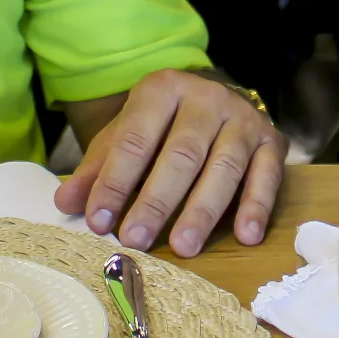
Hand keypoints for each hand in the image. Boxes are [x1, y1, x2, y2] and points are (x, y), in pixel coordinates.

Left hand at [54, 71, 285, 256]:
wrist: (214, 98)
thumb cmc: (162, 126)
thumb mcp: (125, 136)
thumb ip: (97, 169)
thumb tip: (65, 203)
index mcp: (162, 90)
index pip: (135, 138)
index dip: (116, 181)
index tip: (98, 221)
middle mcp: (207, 98)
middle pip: (181, 154)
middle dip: (156, 200)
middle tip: (136, 239)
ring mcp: (243, 119)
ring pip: (224, 166)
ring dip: (203, 210)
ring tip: (184, 247)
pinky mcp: (273, 141)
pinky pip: (268, 175)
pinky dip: (257, 206)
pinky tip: (245, 236)